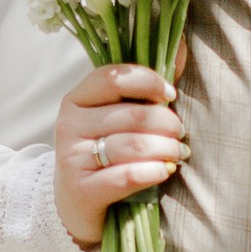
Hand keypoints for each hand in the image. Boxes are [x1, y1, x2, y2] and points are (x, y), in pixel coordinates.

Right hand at [55, 65, 185, 248]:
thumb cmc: (103, 154)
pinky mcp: (81, 190)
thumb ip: (145, 88)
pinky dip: (153, 172)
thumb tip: (182, 47)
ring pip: (133, 145)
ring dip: (166, 149)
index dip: (148, 81)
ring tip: (178, 154)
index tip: (170, 94)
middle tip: (180, 134)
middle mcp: (68, 125)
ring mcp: (72, 159)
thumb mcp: (115, 118)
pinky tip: (165, 171)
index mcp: (76, 100)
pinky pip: (127, 176)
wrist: (73, 204)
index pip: (112, 77)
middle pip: (132, 115)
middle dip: (167, 123)